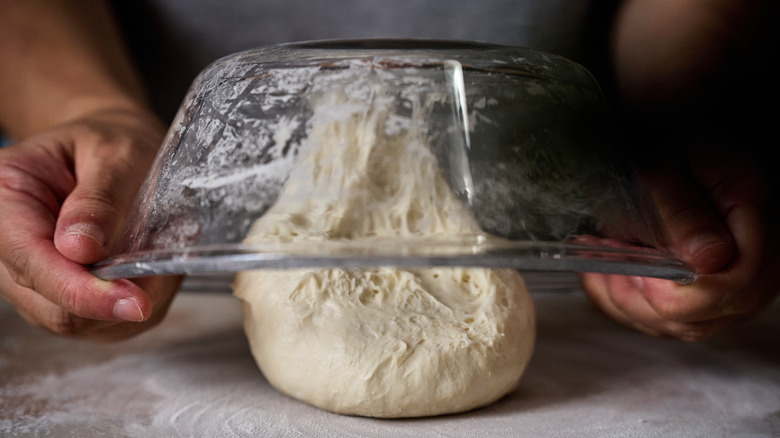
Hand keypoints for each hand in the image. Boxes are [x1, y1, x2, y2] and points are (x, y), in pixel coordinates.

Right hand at [0, 107, 181, 340]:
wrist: (114, 147)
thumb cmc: (112, 142)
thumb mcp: (113, 154)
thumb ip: (99, 200)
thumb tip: (80, 250)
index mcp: (6, 200)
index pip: (32, 264)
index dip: (82, 291)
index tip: (133, 301)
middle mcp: (10, 248)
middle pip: (54, 308)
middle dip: (115, 300)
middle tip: (167, 269)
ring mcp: (37, 280)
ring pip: (83, 323)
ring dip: (133, 300)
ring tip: (162, 253)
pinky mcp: (69, 297)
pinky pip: (106, 323)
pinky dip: (140, 300)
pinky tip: (156, 268)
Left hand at [580, 144, 778, 340]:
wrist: (657, 128)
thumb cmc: (658, 136)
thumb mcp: (659, 160)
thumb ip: (680, 209)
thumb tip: (709, 260)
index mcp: (752, 209)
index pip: (740, 282)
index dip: (686, 295)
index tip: (637, 276)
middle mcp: (754, 252)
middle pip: (710, 315)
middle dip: (645, 300)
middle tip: (605, 259)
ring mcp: (731, 276)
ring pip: (683, 326)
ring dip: (628, 301)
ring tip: (599, 259)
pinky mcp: (703, 289)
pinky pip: (666, 321)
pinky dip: (625, 304)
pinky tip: (603, 273)